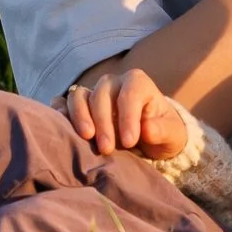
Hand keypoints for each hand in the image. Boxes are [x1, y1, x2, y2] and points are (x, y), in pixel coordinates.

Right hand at [64, 66, 191, 159]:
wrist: (148, 138)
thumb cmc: (161, 132)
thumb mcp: (171, 134)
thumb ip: (162, 130)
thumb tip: (147, 129)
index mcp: (138, 83)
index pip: (130, 94)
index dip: (128, 117)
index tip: (130, 142)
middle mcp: (113, 83)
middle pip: (101, 95)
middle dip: (104, 122)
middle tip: (107, 148)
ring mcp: (93, 93)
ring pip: (79, 96)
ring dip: (80, 116)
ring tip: (86, 138)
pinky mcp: (78, 106)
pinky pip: (62, 102)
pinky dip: (59, 112)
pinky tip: (61, 128)